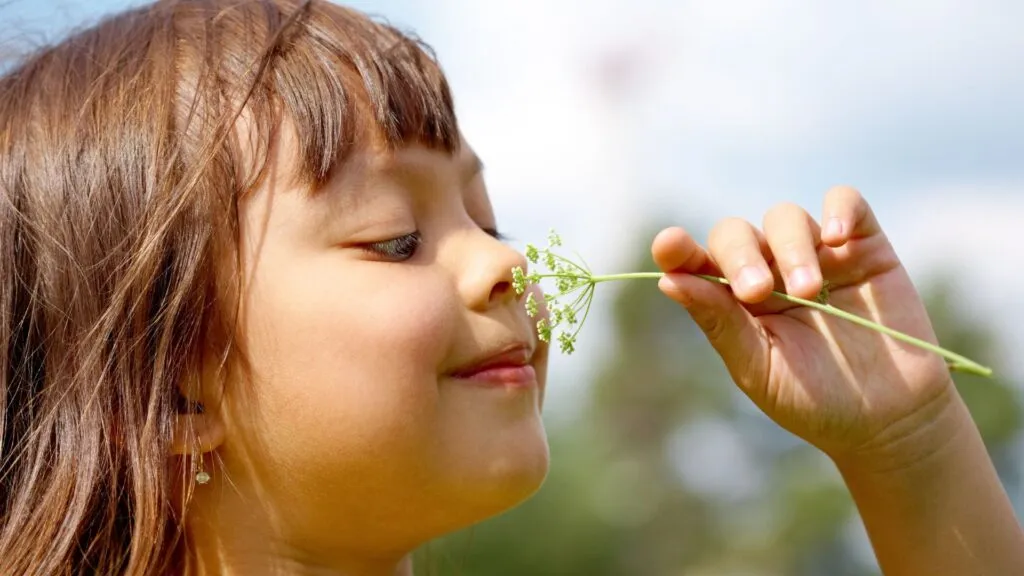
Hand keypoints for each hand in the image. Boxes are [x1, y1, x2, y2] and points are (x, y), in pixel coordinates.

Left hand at [652, 186, 959, 463]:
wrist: (888, 420)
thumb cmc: (813, 400)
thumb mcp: (759, 367)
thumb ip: (720, 322)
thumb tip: (668, 281)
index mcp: (733, 300)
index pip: (696, 261)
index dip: (679, 250)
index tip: (669, 247)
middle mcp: (769, 270)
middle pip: (737, 234)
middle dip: (740, 257)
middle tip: (756, 293)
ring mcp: (816, 255)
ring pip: (786, 218)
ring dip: (790, 249)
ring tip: (808, 293)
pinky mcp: (865, 247)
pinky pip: (847, 202)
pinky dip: (839, 210)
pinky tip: (836, 238)